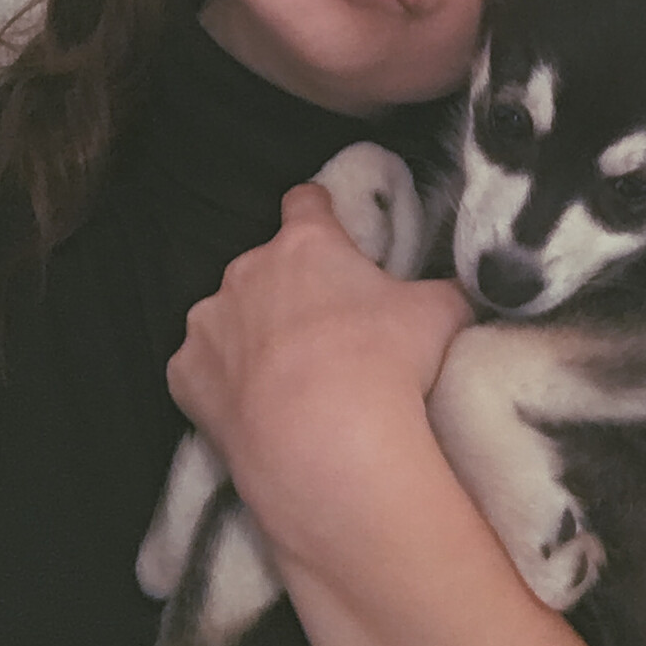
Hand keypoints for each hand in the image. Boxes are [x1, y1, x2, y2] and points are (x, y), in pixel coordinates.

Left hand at [166, 182, 472, 537]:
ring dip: (250, 335)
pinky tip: (250, 410)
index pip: (306, 203)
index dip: (319, 212)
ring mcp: (210, 321)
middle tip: (323, 333)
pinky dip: (220, 383)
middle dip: (289, 290)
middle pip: (266, 266)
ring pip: (228, 317)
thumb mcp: (441, 314)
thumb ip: (444, 291)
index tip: (328, 225)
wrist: (326, 441)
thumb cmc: (385, 362)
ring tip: (286, 380)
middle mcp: (248, 270)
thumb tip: (462, 291)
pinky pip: (201, 370)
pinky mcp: (184, 374)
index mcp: (306, 244)